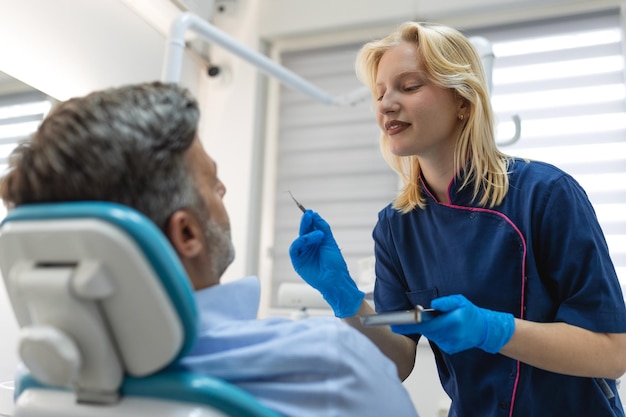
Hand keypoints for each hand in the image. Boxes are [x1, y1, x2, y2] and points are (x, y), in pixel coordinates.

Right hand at [289, 210, 364, 317]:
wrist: (336, 279)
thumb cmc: (335, 264)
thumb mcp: (330, 242)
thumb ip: (322, 227)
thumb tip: (314, 214)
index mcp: (317, 242)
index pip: (311, 228)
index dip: (310, 220)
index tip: (310, 212)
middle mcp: (309, 247)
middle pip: (304, 231)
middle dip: (306, 223)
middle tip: (308, 215)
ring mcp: (303, 254)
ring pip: (299, 239)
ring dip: (307, 234)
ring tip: (319, 234)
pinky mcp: (297, 262)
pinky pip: (294, 249)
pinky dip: (300, 242)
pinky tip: (308, 239)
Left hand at [391, 295, 514, 353]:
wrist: (485, 330)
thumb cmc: (471, 313)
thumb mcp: (460, 301)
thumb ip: (446, 302)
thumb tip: (433, 305)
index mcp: (452, 323)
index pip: (426, 325)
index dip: (409, 325)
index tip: (395, 325)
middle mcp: (450, 336)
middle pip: (426, 330)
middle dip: (415, 324)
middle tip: (403, 319)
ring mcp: (450, 344)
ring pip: (431, 335)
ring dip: (428, 327)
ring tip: (435, 320)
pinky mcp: (450, 349)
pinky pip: (437, 339)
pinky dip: (436, 333)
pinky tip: (443, 327)